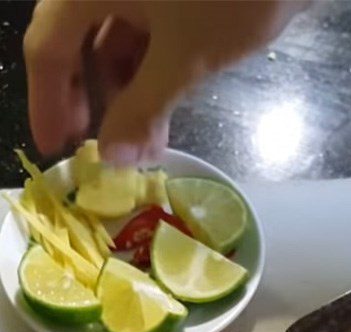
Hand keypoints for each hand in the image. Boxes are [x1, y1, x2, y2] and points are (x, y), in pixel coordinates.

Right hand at [24, 0, 304, 164]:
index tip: (57, 149)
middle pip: (77, 42)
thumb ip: (143, 108)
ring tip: (140, 140)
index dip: (48, 103)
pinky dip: (149, 71)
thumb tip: (113, 158)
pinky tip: (161, 107)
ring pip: (115, 41)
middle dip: (90, 99)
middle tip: (101, 148)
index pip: (48, 47)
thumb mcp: (184, 58)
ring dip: (125, 91)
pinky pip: (145, 34)